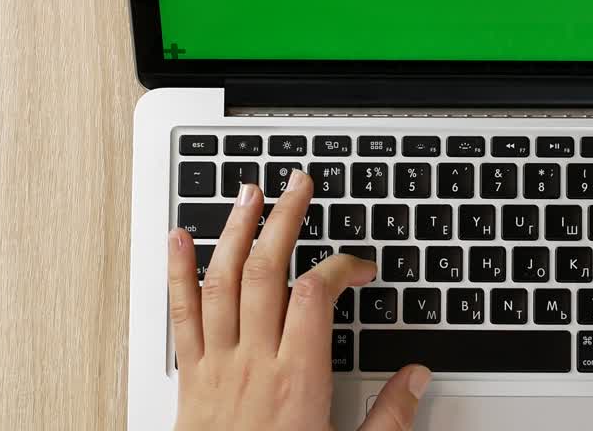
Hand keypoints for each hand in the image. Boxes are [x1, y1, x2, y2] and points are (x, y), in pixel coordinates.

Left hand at [168, 170, 431, 430]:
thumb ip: (389, 418)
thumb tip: (415, 378)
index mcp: (297, 381)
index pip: (317, 295)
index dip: (341, 266)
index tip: (359, 266)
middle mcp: (253, 363)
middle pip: (266, 271)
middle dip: (285, 220)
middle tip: (298, 185)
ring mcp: (217, 366)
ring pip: (222, 282)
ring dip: (235, 231)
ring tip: (248, 194)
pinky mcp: (190, 377)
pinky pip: (180, 315)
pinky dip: (177, 272)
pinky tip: (177, 239)